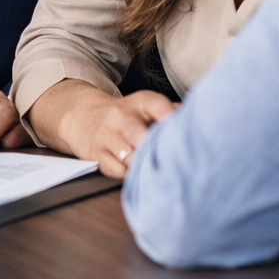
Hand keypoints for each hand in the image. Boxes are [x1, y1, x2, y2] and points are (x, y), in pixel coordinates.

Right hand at [58, 89, 177, 177]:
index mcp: (139, 102)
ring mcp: (106, 135)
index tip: (181, 133)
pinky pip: (116, 170)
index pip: (157, 105)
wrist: (82, 116)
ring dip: (142, 166)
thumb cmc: (124, 116)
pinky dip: (129, 176)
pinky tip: (137, 175)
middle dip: (154, 150)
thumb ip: (169, 113)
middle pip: (140, 135)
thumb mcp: (145, 106)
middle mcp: (120, 116)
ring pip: (128, 156)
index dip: (171, 118)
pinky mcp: (95, 154)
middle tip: (170, 162)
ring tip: (154, 171)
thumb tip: (195, 125)